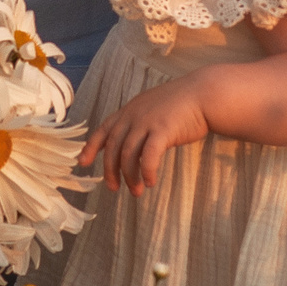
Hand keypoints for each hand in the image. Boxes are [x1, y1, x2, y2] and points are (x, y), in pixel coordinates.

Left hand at [80, 81, 211, 195]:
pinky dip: (147, 171)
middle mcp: (134, 115)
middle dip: (111, 170)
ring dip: (130, 176)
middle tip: (114, 188)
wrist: (204, 94)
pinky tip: (151, 182)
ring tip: (136, 191)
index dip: (91, 147)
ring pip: (129, 155)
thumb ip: (137, 122)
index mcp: (129, 110)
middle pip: (114, 147)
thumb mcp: (151, 109)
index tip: (82, 163)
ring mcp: (147, 121)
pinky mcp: (163, 130)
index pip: (103, 129)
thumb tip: (128, 143)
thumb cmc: (181, 105)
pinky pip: (149, 156)